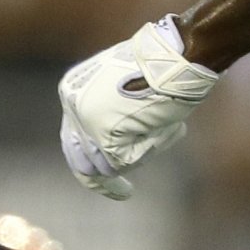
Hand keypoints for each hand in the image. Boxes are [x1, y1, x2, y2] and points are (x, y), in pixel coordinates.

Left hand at [58, 18, 219, 199]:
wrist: (177, 57)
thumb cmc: (162, 68)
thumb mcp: (129, 88)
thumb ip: (113, 115)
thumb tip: (116, 154)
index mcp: (73, 89)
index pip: (74, 136)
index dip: (90, 161)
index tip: (106, 177)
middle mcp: (72, 104)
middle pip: (84, 158)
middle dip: (105, 180)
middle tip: (124, 193)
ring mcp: (85, 120)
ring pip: (108, 163)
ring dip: (142, 151)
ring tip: (166, 122)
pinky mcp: (102, 134)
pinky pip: (123, 163)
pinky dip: (149, 150)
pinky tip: (167, 125)